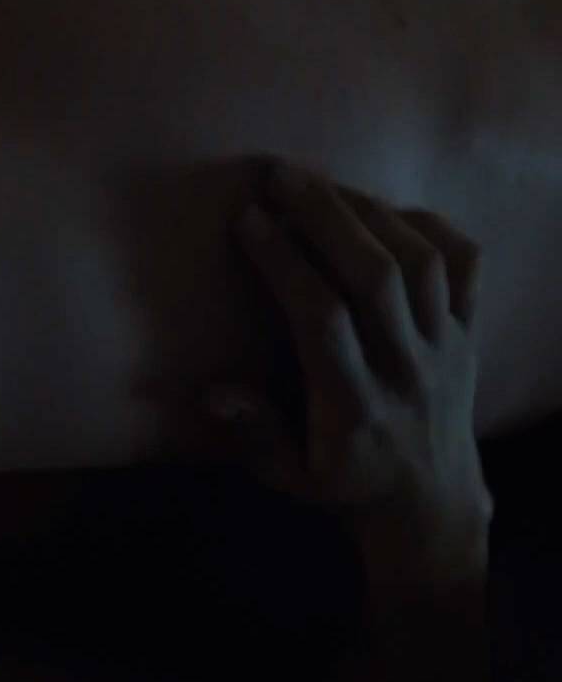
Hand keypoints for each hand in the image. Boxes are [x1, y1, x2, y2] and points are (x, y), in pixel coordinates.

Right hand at [211, 163, 491, 587]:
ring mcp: (445, 349)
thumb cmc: (343, 486)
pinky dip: (431, 227)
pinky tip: (387, 209)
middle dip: (325, 216)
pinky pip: (465, 267)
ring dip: (369, 211)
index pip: (321, 318)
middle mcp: (406, 371)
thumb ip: (254, 433)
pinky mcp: (469, 335)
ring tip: (322, 183)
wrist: (430, 507)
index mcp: (355, 407)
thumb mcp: (287, 477)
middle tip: (280, 174)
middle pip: (374, 275)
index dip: (284, 262)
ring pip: (420, 264)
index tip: (248, 220)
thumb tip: (213, 393)